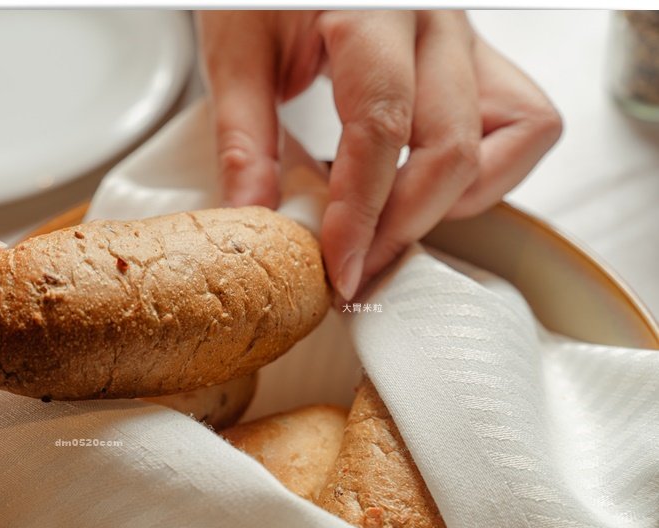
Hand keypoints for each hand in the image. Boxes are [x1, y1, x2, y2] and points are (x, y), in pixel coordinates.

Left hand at [198, 10, 561, 299]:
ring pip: (514, 136)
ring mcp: (465, 38)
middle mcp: (434, 21)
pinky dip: (488, 170)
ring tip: (393, 225)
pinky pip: (523, 122)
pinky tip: (427, 184)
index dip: (361, 212)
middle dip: (404, 225)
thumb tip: (256, 221)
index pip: (381, 126)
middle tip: (357, 267)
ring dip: (456, 200)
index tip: (339, 267)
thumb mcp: (239, 53)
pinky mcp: (476, 58)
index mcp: (371, 10)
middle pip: (453, 146)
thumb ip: (244, 139)